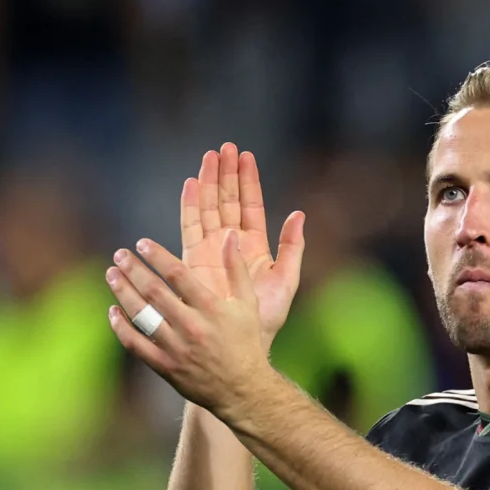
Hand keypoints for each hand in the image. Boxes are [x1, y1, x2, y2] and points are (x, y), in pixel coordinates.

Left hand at [105, 233, 269, 418]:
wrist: (242, 389)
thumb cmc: (246, 342)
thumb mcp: (248, 303)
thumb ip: (237, 268)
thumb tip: (229, 235)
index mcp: (212, 309)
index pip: (178, 275)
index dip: (157, 256)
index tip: (141, 243)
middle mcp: (192, 327)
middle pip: (154, 292)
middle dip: (134, 270)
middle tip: (119, 254)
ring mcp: (176, 348)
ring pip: (141, 316)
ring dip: (123, 292)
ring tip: (112, 274)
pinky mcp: (164, 366)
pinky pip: (136, 344)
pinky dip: (121, 327)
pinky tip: (113, 310)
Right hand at [182, 144, 304, 351]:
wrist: (240, 343)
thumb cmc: (265, 319)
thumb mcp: (285, 280)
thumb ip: (292, 247)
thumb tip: (300, 214)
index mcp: (252, 247)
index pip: (250, 205)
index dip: (248, 180)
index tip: (245, 155)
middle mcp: (229, 245)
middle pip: (227, 201)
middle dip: (226, 174)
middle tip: (225, 146)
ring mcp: (210, 251)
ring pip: (209, 208)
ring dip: (209, 182)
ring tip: (209, 156)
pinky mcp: (192, 260)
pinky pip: (190, 227)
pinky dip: (191, 205)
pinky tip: (192, 184)